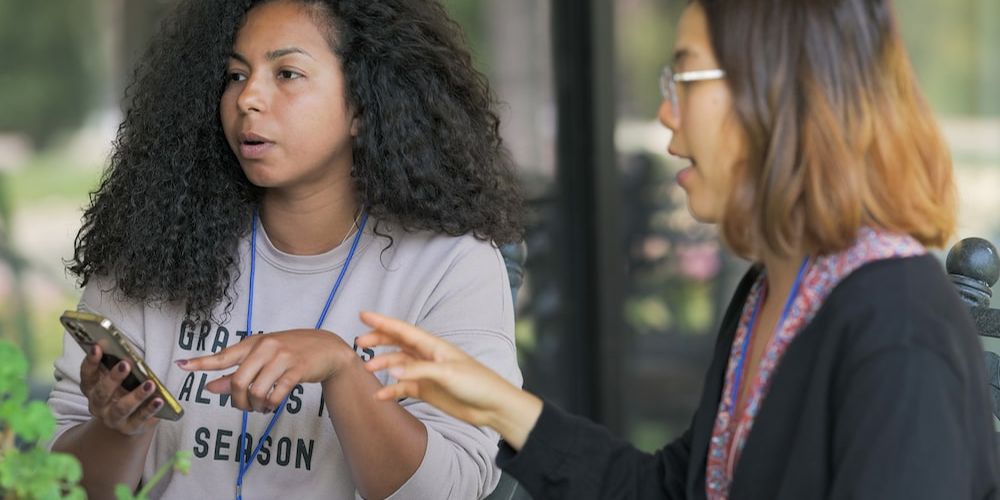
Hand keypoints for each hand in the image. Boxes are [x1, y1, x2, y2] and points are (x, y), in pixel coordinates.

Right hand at [79, 344, 162, 435]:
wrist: (129, 420)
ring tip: (150, 384)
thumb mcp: (119, 377)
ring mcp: (113, 419)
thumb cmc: (124, 390)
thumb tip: (125, 348)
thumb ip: (119, 364)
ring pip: (121, 408)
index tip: (97, 346)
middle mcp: (98, 406)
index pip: (87, 374)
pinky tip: (160, 400)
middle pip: (102, 392)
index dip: (91, 361)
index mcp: (92, 388)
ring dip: (136, 396)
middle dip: (113, 378)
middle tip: (125, 364)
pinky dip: (150, 409)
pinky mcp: (130, 427)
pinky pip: (140, 419)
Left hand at [176, 329, 354, 412]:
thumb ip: (237, 372)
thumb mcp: (263, 359)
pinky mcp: (297, 369)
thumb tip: (211, 387)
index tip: (182, 366)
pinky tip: (272, 405)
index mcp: (253, 343)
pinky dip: (271, 405)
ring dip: (256, 406)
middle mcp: (265, 347)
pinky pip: (276, 394)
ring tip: (262, 407)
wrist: (327, 348)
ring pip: (256, 391)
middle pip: (238, 382)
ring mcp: (282, 358)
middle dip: (237, 401)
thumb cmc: (292, 352)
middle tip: (244, 407)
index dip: (201, 363)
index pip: (223, 355)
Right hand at [356, 311, 541, 448]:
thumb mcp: (447, 374)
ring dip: (383, 365)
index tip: (363, 315)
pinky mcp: (427, 390)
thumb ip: (418, 371)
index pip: (403, 330)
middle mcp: (428, 357)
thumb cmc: (477, 383)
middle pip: (398, 344)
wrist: (492, 406)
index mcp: (434, 346)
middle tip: (359, 342)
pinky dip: (391, 390)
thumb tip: (390, 370)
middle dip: (378, 340)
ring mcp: (426, 373)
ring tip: (367, 369)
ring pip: (398, 365)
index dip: (383, 322)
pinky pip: (403, 387)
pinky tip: (380, 395)